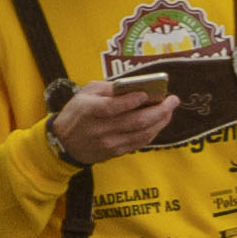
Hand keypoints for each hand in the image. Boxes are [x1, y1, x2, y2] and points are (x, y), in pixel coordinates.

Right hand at [50, 75, 172, 162]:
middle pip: (136, 121)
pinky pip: (140, 142)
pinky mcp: (116, 152)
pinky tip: (160, 122)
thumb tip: (134, 85)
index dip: (131, 101)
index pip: (113, 107)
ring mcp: (110, 143)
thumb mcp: (85, 94)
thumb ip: (108, 88)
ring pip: (143, 133)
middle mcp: (101, 129)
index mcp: (90, 111)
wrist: (63, 143)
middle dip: (160, 110)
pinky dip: (153, 132)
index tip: (146, 93)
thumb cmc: (76, 114)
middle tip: (173, 100)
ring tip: (170, 110)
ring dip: (161, 121)